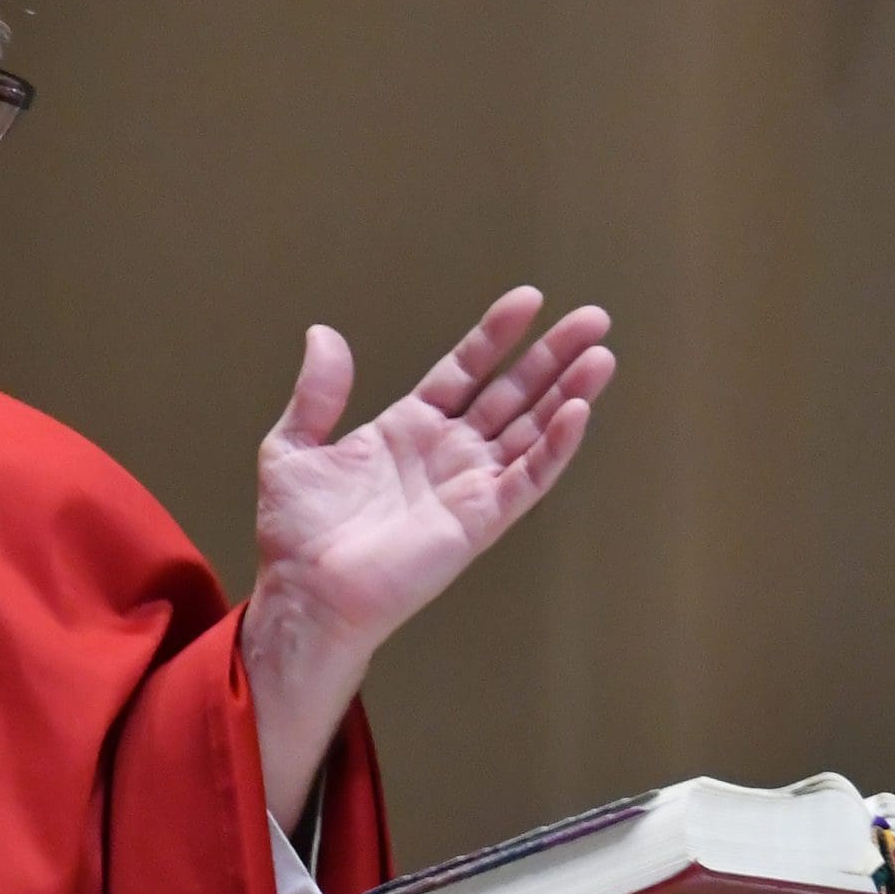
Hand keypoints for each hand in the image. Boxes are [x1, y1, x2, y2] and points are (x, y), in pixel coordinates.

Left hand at [241, 288, 614, 823]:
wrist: (305, 593)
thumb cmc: (296, 533)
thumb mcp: (293, 446)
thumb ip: (316, 393)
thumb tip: (324, 333)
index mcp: (408, 429)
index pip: (464, 370)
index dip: (496, 336)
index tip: (528, 300)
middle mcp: (446, 453)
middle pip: (512, 394)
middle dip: (552, 357)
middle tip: (593, 318)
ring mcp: (467, 486)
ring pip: (531, 430)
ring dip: (568, 393)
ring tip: (601, 356)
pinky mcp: (479, 520)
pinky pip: (526, 479)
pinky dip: (554, 447)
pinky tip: (577, 411)